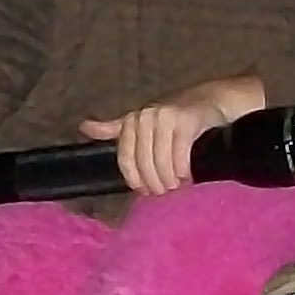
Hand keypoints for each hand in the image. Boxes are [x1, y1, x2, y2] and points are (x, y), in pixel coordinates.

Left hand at [81, 74, 265, 197]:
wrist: (211, 100)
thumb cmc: (174, 116)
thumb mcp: (140, 122)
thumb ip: (114, 128)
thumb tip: (83, 127)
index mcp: (131, 120)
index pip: (126, 159)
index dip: (135, 179)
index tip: (145, 192)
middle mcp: (144, 116)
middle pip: (143, 162)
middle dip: (153, 183)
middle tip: (164, 194)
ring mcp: (164, 116)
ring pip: (160, 160)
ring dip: (169, 179)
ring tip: (176, 188)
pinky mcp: (185, 120)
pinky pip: (179, 153)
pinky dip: (182, 170)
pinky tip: (187, 178)